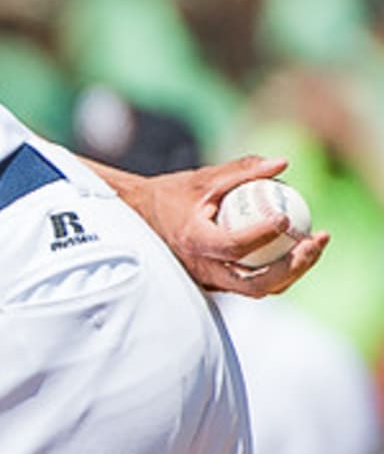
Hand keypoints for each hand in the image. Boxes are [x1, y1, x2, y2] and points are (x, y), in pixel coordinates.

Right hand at [115, 156, 328, 295]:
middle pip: (256, 284)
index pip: (234, 246)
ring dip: (293, 270)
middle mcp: (202, 269)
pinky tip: (294, 248)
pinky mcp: (216, 285)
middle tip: (315, 240)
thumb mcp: (203, 179)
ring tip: (313, 244)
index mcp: (194, 242)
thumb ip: (241, 171)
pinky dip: (277, 270)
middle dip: (295, 265)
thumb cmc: (169, 196)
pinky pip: (253, 284)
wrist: (139, 219)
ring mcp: (209, 282)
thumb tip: (282, 164)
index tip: (285, 215)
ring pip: (259, 289)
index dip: (264, 234)